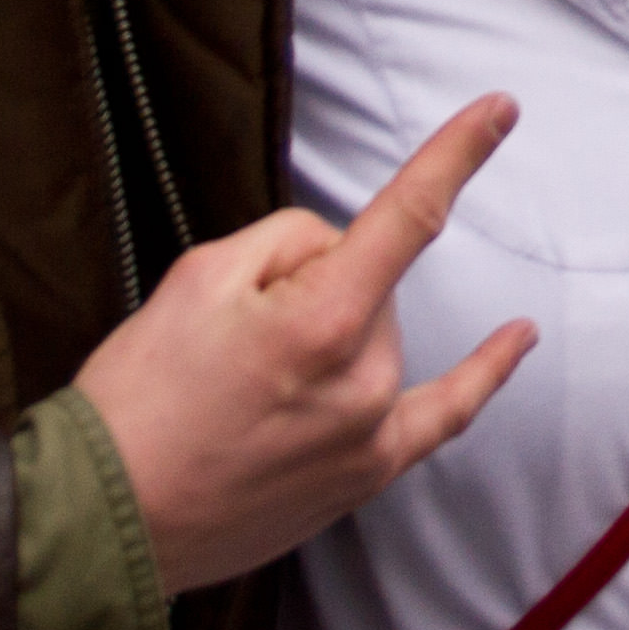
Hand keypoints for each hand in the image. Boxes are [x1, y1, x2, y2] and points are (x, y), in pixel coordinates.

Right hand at [76, 94, 534, 591]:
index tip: (500, 110)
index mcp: (324, 319)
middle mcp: (366, 379)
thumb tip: (339, 251)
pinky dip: (483, 373)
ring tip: (241, 389)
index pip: (408, 215)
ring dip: (331, 338)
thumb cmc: (139, 395)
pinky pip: (441, 414)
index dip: (457, 155)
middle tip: (230, 340)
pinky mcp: (366, 476)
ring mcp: (372, 434)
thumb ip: (287, 243)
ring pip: (376, 339)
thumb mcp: (197, 278)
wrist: (109, 519)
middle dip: (314, 287)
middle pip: (367, 285)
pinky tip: (519, 336)